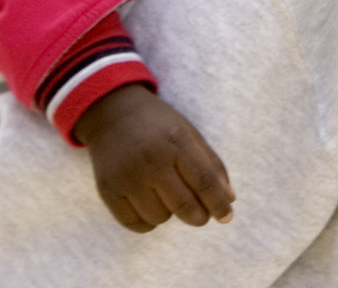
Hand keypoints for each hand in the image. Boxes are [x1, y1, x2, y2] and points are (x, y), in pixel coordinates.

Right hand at [73, 83, 235, 232]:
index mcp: (176, 142)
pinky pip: (137, 224)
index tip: (226, 216)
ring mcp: (127, 177)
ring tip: (165, 194)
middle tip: (201, 215)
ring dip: (169, 213)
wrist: (112, 113)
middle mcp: (151, 160)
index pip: (204, 181)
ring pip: (160, 218)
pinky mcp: (108, 191)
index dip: (218, 203)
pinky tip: (149, 203)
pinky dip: (148, 221)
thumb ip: (211, 165)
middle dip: (199, 216)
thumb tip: (229, 200)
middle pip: (184, 205)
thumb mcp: (189, 134)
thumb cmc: (159, 125)